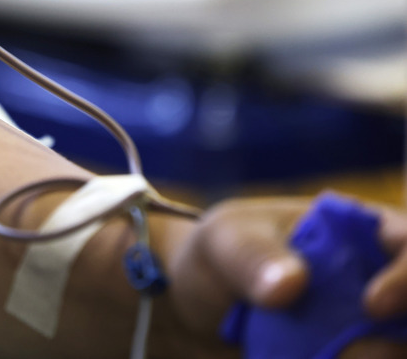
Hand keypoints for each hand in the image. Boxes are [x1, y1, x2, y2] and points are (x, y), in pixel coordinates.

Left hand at [149, 195, 406, 358]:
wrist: (192, 308)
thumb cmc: (216, 257)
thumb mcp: (223, 243)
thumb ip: (252, 256)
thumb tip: (290, 285)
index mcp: (359, 233)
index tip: (372, 305)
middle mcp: (374, 282)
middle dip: (394, 337)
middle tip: (349, 352)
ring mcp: (362, 329)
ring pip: (392, 349)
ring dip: (366, 357)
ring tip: (319, 358)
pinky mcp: (345, 356)